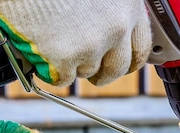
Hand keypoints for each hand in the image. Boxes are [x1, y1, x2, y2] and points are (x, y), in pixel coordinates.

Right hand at [0, 0, 151, 85]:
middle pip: (117, 68)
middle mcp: (117, 25)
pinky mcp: (65, 58)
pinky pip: (62, 78)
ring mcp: (92, 44)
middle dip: (101, 73)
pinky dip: (49, 69)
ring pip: (87, 72)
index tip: (117, 65)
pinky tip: (39, 48)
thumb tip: (109, 34)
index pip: (140, 47)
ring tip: (51, 40)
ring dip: (70, 64)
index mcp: (128, 4)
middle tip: (82, 67)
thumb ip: (108, 10)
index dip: (127, 60)